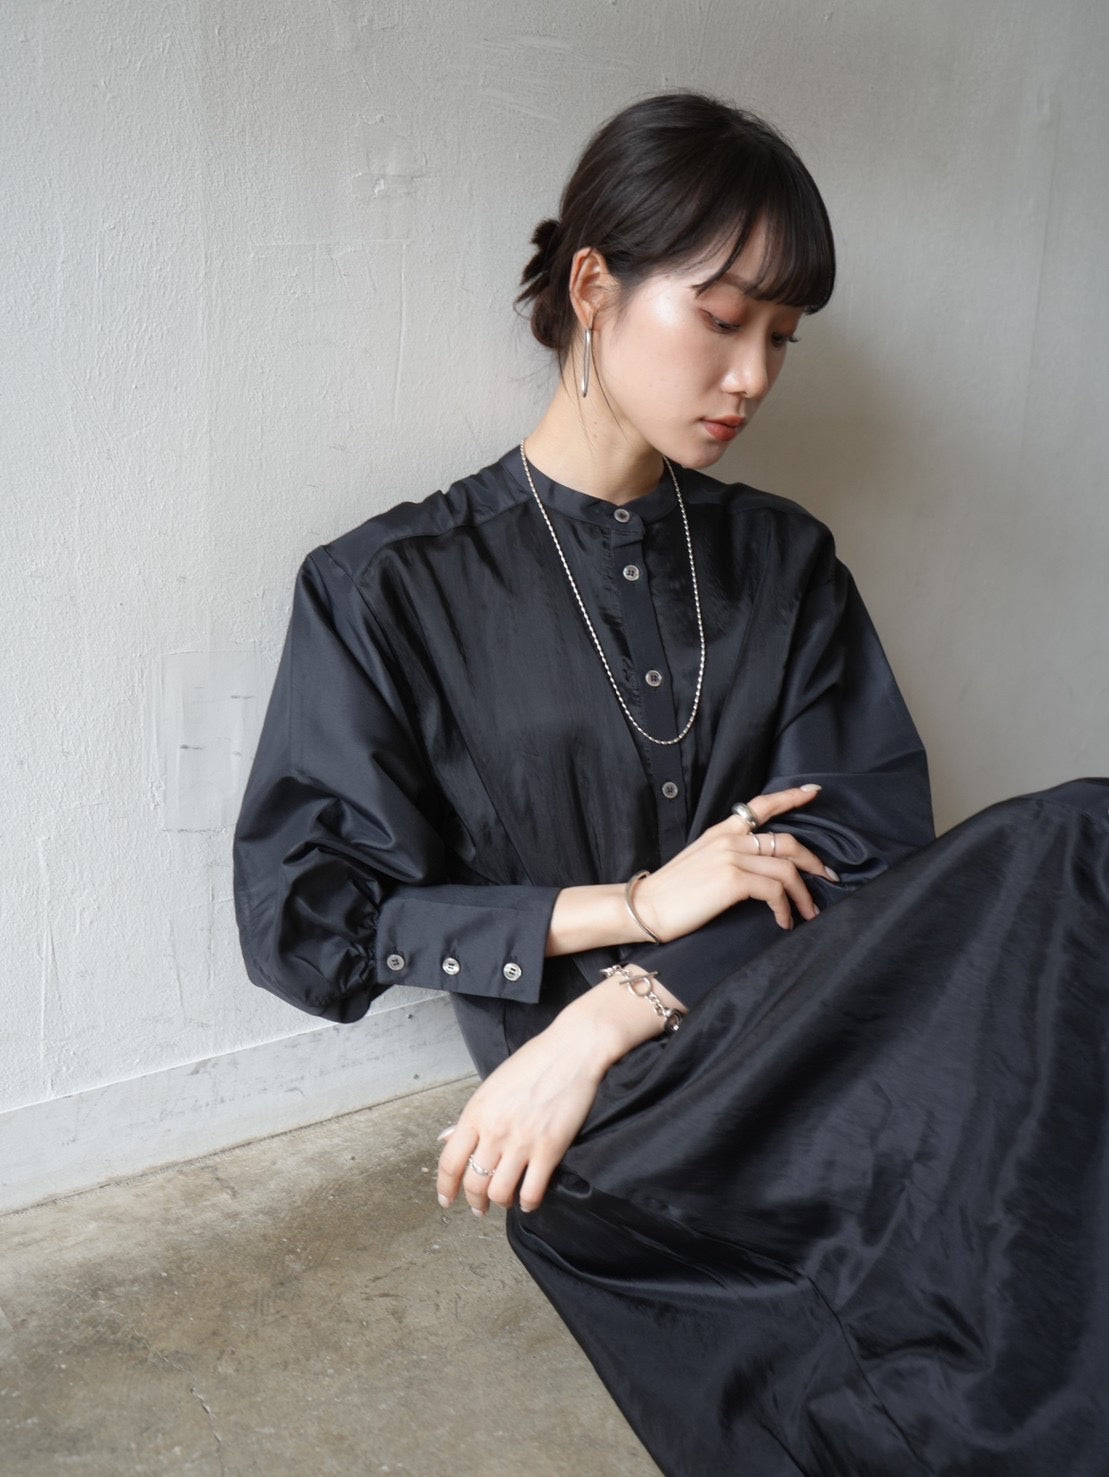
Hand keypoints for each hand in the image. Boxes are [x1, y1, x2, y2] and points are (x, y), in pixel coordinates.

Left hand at [435, 976, 665, 1215]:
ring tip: (504, 1204)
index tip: (447, 1199)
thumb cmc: (533, 1062)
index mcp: (476, 1113)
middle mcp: (494, 1131)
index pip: (449, 1162)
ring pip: (499, 1193)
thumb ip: (472, 1117)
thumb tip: (446, 1139)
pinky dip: (528, 1204)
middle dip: (474, 1201)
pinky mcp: (549, 1150)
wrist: (572, 1050)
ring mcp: (522, 1142)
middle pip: (473, 1182)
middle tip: (480, 1207)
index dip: (445, 1187)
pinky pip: (532, 1191)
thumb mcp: (492, 1085)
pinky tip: (529, 1201)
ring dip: (499, 1205)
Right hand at [634, 784, 836, 938]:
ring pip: (787, 869)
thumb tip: (759, 869)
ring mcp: (732, 856)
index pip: (761, 806)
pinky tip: (783, 922)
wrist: (646, 907)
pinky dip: (785, 909)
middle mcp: (730, 838)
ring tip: (808, 914)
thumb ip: (728, 856)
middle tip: (827, 880)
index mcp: (721, 831)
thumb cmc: (672, 893)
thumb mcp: (701, 862)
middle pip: (787, 841)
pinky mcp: (733, 879)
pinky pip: (775, 891)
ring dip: (804, 895)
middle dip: (814, 862)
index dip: (790, 797)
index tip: (813, 792)